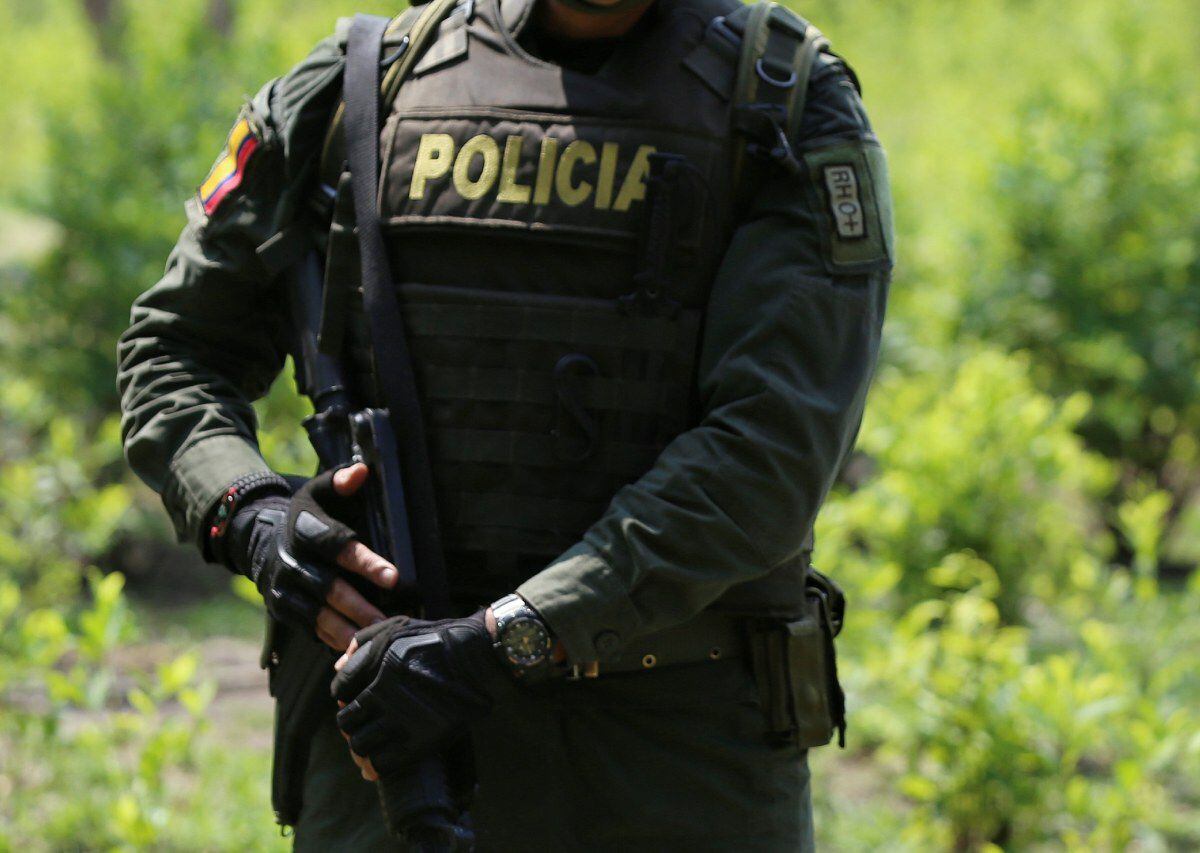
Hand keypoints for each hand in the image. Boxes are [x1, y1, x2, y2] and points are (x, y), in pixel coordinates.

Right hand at [228, 464, 397, 651]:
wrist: (261, 540)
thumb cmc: (309, 515)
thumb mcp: (320, 492)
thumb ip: (341, 481)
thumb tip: (362, 471)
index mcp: (303, 528)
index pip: (336, 546)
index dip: (364, 562)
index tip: (393, 577)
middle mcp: (289, 561)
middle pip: (328, 588)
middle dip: (359, 606)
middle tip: (387, 619)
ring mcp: (283, 589)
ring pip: (317, 615)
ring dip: (346, 630)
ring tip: (374, 641)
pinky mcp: (282, 609)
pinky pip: (309, 629)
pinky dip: (331, 641)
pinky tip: (355, 650)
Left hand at [330, 612, 511, 776]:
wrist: (478, 656)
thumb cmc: (436, 639)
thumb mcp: (396, 626)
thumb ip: (361, 642)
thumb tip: (338, 667)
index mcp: (375, 667)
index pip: (339, 693)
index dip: (345, 697)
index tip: (357, 699)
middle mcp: (384, 695)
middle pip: (345, 722)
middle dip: (350, 723)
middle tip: (364, 723)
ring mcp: (402, 720)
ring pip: (360, 746)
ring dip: (362, 746)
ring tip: (373, 743)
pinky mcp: (421, 741)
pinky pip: (383, 764)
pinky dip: (378, 765)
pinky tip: (383, 761)